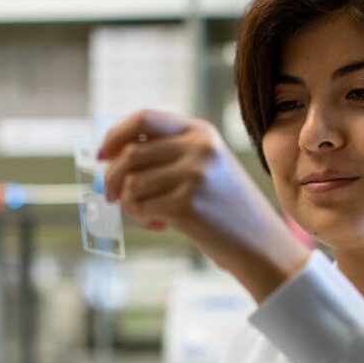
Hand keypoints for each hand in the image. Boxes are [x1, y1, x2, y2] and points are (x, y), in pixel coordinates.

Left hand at [100, 109, 309, 301]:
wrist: (261, 244)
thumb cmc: (228, 209)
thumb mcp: (207, 167)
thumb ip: (169, 154)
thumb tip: (112, 155)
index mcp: (202, 132)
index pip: (144, 118)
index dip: (115, 134)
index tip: (102, 155)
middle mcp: (199, 148)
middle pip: (130, 154)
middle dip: (112, 178)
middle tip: (113, 198)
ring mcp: (194, 175)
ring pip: (131, 183)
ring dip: (130, 204)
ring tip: (148, 214)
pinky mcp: (187, 204)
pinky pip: (141, 206)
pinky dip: (142, 218)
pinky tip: (161, 225)